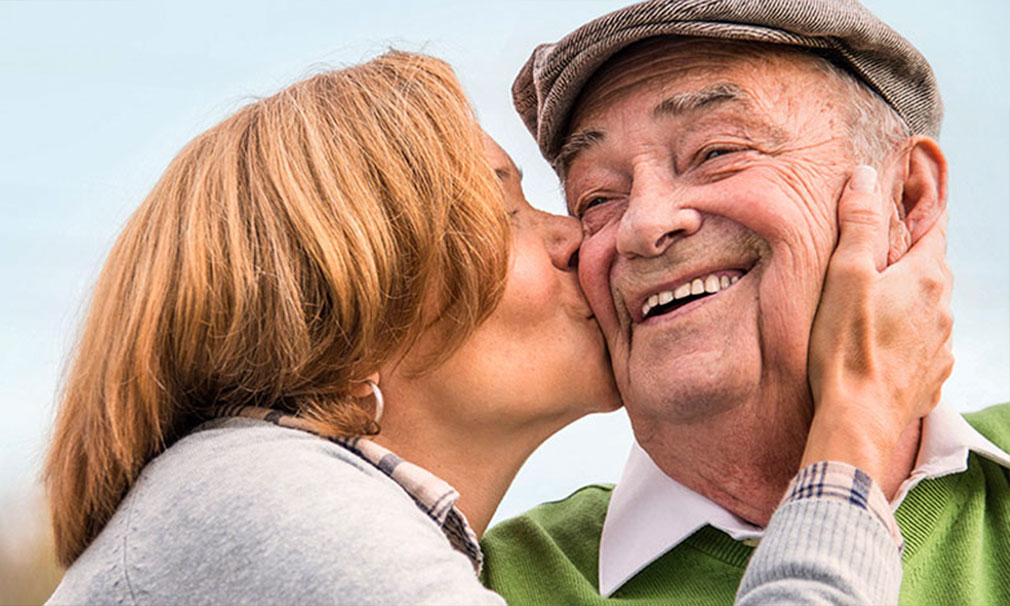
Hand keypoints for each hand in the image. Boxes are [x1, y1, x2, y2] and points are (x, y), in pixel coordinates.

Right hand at [802, 166, 952, 482]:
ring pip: (927, 307)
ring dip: (905, 299)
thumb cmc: (846, 347)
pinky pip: (923, 344)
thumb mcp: (844, 275)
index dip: (922, 203)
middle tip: (873, 253)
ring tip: (871, 305)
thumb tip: (866, 176)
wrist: (858, 419)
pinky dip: (906, 336)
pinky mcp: (932, 376)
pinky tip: (880, 344)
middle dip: (905, 256)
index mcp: (926, 277)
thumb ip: (858, 224)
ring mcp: (942, 345)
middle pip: (929, 267)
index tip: (911, 188)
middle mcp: (944, 308)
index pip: (933, 225)